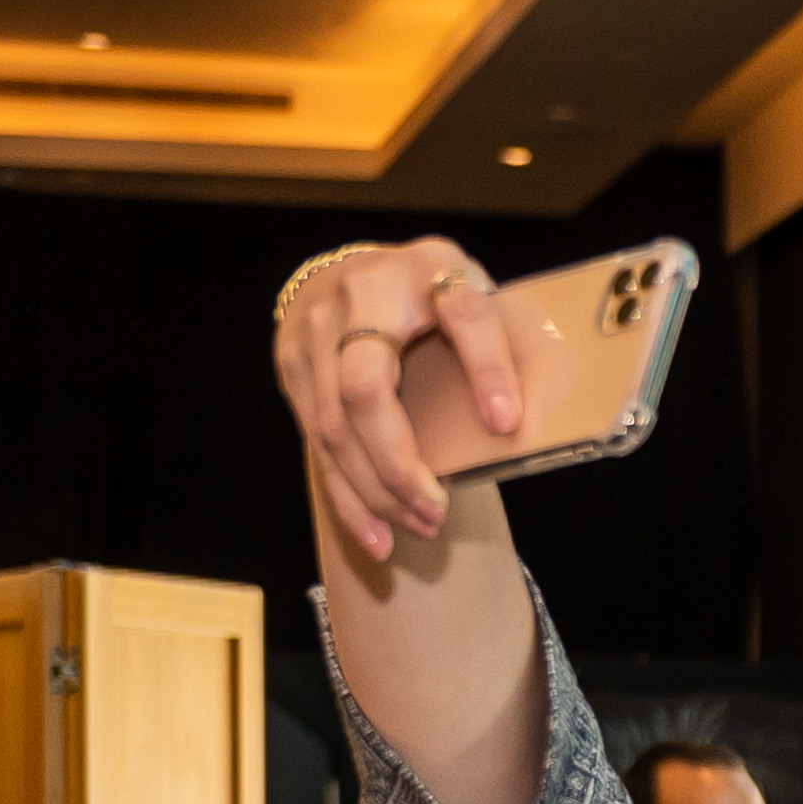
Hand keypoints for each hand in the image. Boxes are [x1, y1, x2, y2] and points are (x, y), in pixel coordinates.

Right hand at [274, 235, 523, 566]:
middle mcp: (355, 298)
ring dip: (374, 491)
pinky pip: (315, 441)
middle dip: (399, 464)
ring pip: (332, 427)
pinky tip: (374, 533)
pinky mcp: (293, 368)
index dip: (487, 365)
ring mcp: (313, 335)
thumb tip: (509, 421)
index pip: (463, 313)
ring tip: (417, 528)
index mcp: (422, 270)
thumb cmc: (428, 294)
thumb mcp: (475, 296)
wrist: (352, 271)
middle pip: (366, 391)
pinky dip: (347, 494)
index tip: (506, 421)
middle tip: (437, 512)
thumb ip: (496, 341)